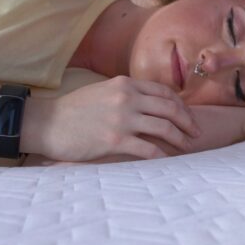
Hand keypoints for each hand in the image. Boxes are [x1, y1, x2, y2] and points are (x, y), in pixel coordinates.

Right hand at [24, 75, 200, 161]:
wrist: (46, 123)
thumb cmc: (73, 111)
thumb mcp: (102, 92)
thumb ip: (125, 95)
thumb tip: (148, 105)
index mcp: (125, 84)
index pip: (164, 92)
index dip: (181, 105)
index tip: (188, 116)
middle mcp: (127, 98)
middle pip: (170, 108)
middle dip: (188, 122)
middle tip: (197, 133)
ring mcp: (122, 119)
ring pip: (164, 127)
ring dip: (180, 139)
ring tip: (188, 147)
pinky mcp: (116, 140)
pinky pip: (149, 148)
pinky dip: (163, 155)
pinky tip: (168, 160)